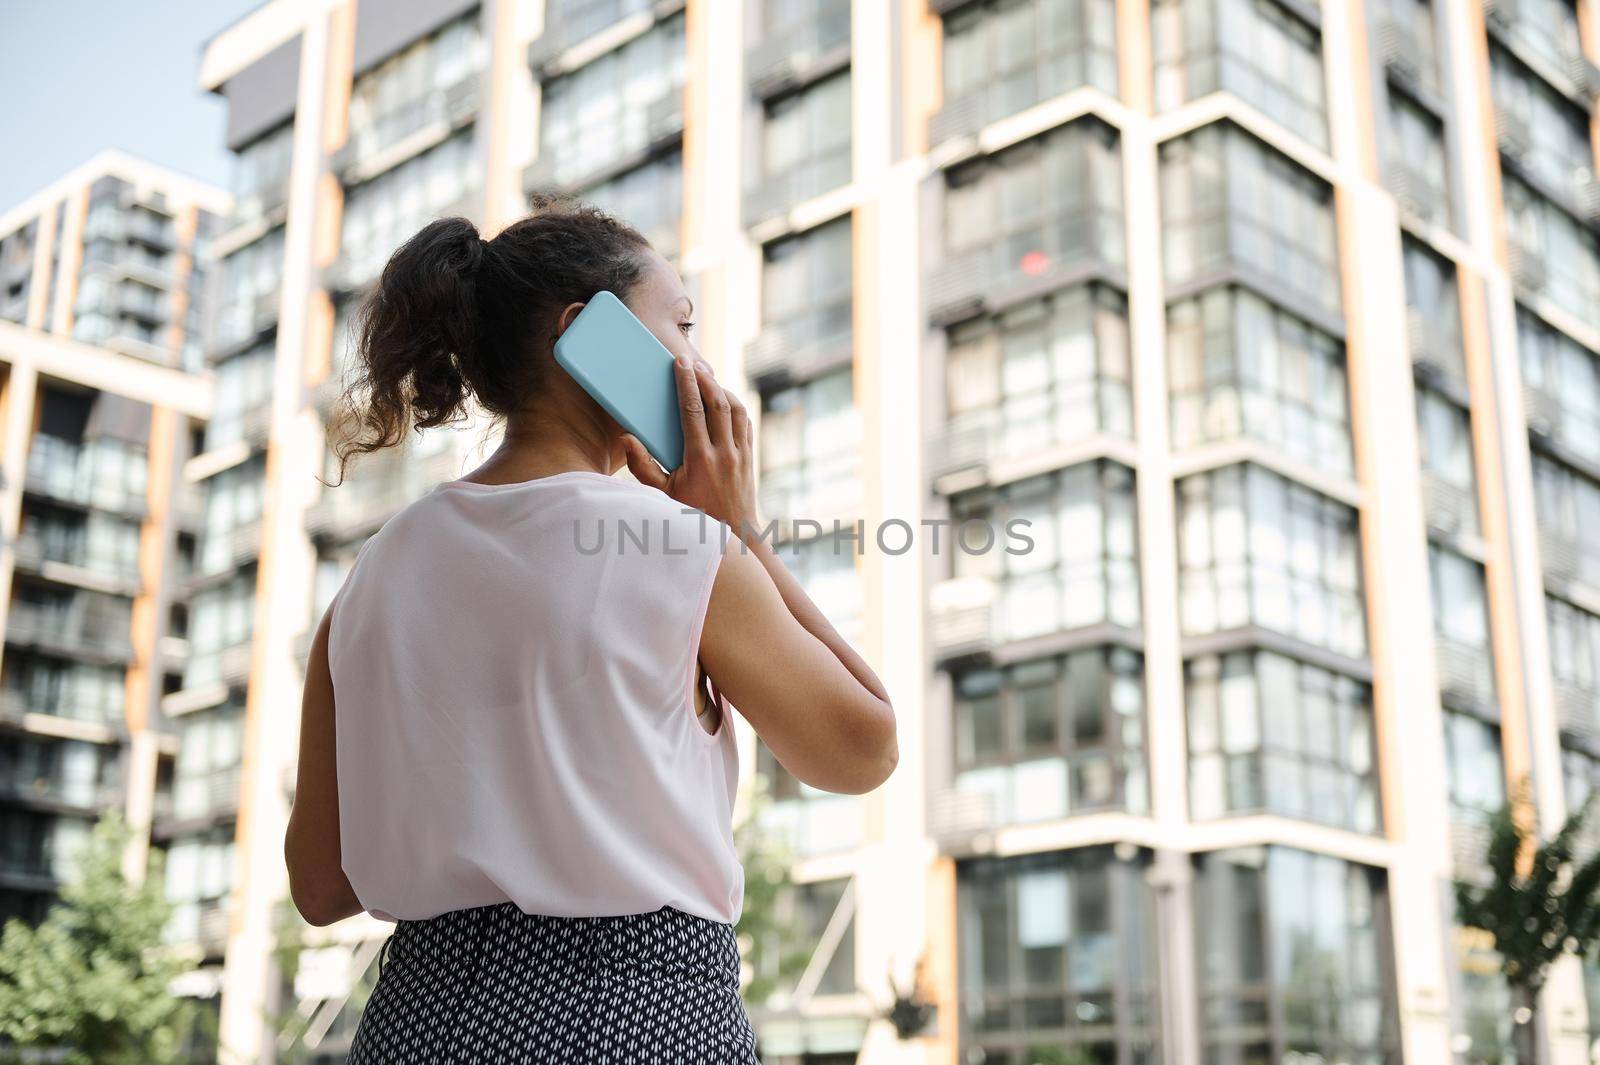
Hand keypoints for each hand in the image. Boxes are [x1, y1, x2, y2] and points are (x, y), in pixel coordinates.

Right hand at [623, 356, 760, 537]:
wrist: (732, 534)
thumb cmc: (692, 515)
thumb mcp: (662, 495)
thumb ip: (642, 467)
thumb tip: (627, 439)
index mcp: (700, 459)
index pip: (693, 410)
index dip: (686, 384)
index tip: (680, 364)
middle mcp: (724, 453)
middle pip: (717, 403)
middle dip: (704, 379)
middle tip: (692, 363)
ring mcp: (740, 453)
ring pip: (735, 409)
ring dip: (721, 389)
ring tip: (707, 378)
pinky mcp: (749, 456)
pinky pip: (745, 422)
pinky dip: (734, 406)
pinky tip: (723, 400)